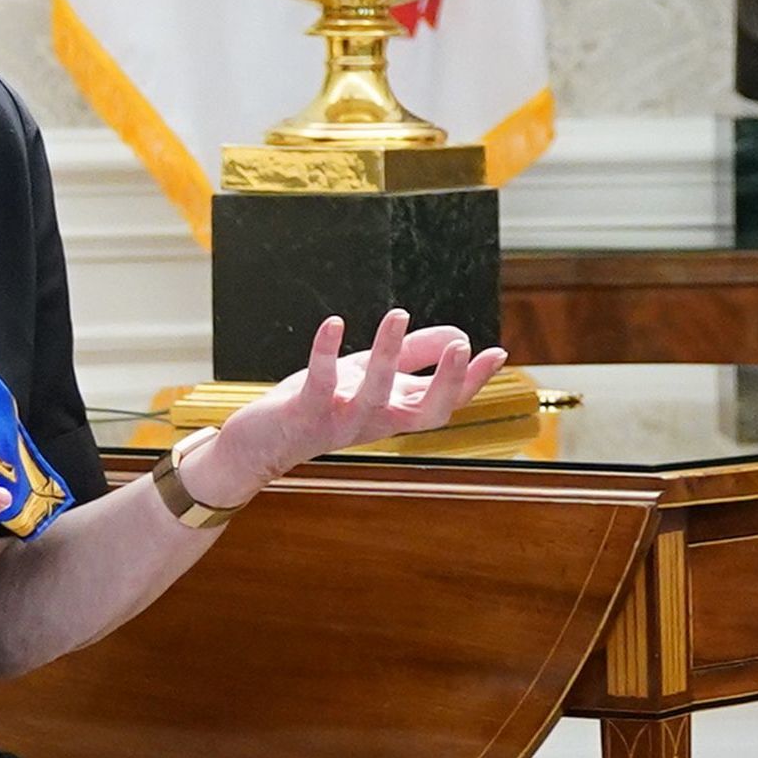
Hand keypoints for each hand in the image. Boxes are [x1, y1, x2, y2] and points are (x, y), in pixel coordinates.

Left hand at [178, 314, 507, 502]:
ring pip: (375, 396)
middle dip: (445, 382)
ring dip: (388, 355)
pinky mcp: (304, 413)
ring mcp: (341, 420)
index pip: (446, 402)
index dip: (473, 381)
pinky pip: (320, 383)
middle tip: (461, 346)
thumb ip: (412, 357)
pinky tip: (335, 323)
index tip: (498, 352)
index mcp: (394, 412)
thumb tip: (457, 334)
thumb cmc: (319, 405)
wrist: (260, 443)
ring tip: (398, 315)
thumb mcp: (370, 376)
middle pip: (425, 412)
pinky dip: (326, 352)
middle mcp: (375, 422)